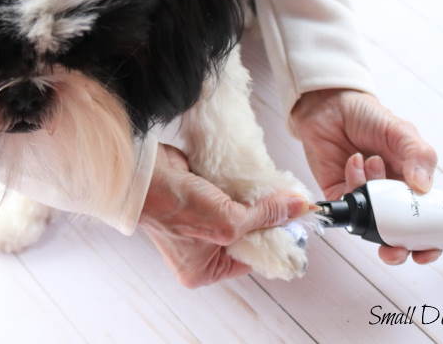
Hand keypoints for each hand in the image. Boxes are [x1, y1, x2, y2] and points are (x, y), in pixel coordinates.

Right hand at [140, 143, 309, 287]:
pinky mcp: (200, 195)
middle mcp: (202, 248)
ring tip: (273, 186)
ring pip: (241, 209)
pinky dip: (240, 183)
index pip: (252, 257)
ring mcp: (200, 220)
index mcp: (205, 268)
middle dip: (265, 216)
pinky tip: (254, 176)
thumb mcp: (227, 221)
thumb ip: (265, 215)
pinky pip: (229, 192)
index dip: (274, 239)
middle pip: (248, 232)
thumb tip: (298, 208)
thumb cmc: (174, 208)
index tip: (295, 221)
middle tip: (287, 201)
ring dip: (254, 197)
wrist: (144, 174)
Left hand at [290, 89, 441, 264]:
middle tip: (396, 248)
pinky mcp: (339, 193)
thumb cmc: (370, 117)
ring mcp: (365, 197)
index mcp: (412, 184)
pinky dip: (354, 183)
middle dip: (398, 245)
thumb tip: (423, 187)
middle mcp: (390, 195)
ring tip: (373, 166)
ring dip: (374, 205)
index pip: (427, 221)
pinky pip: (348, 205)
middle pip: (398, 234)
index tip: (429, 250)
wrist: (330, 106)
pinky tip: (355, 160)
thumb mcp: (402, 131)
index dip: (431, 241)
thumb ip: (418, 155)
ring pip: (371, 223)